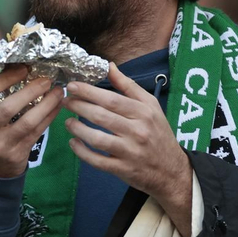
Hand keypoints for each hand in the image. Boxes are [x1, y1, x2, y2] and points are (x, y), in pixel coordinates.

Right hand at [0, 66, 61, 178]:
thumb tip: (17, 66)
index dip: (6, 78)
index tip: (23, 68)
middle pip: (9, 107)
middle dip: (31, 91)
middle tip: (46, 80)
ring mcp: (1, 145)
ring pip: (28, 122)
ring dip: (47, 104)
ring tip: (59, 91)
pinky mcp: (17, 154)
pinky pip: (37, 132)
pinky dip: (50, 117)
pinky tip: (58, 105)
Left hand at [64, 64, 193, 236]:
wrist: (172, 170)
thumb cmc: (158, 134)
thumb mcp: (151, 106)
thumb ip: (129, 86)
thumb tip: (109, 66)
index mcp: (144, 113)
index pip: (111, 99)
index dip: (89, 92)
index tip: (72, 86)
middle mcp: (138, 131)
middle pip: (102, 117)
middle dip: (79, 107)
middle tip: (65, 102)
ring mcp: (130, 152)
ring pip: (97, 139)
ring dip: (77, 129)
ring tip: (67, 121)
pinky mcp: (123, 169)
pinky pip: (97, 161)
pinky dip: (82, 152)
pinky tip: (73, 142)